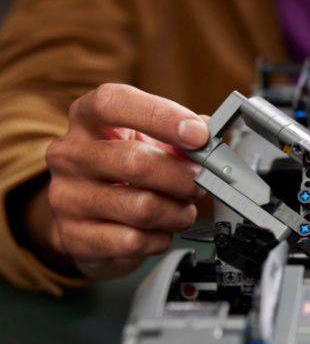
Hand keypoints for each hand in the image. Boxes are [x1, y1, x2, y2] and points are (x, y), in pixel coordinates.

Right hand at [38, 84, 208, 279]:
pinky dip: (160, 239)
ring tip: (180, 211)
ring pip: (143, 208)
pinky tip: (158, 231)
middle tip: (198, 184)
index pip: (113, 102)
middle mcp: (69, 155)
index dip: (161, 115)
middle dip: (183, 177)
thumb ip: (177, 136)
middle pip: (136, 162)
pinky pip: (135, 241)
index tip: (198, 134)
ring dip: (178, 213)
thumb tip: (209, 133)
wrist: (86, 219)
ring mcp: (67, 198)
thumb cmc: (121, 173)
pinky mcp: (76, 238)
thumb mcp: (146, 143)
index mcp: (86, 120)